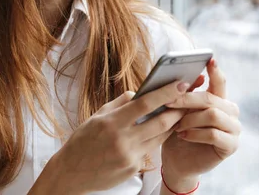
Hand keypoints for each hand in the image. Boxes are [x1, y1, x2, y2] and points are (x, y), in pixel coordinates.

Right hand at [51, 80, 190, 192]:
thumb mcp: (97, 116)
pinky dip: (157, 139)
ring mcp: (130, 156)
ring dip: (172, 124)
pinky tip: (160, 131)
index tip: (180, 84)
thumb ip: (120, 104)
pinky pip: (151, 150)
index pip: (145, 104)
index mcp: (112, 122)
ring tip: (178, 113)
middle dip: (177, 109)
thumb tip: (140, 92)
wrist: (72, 173)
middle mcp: (123, 140)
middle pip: (160, 122)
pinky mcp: (134, 168)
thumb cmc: (83, 141)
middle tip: (187, 99)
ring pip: (160, 137)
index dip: (165, 93)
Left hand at [161, 59, 240, 187]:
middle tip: (168, 102)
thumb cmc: (178, 133)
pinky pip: (214, 134)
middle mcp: (231, 112)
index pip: (220, 81)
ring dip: (190, 119)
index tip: (209, 59)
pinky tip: (183, 135)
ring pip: (212, 115)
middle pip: (210, 98)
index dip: (215, 70)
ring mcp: (234, 129)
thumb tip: (181, 80)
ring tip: (176, 125)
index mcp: (219, 100)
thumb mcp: (179, 111)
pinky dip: (195, 134)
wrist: (178, 161)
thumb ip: (184, 96)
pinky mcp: (231, 145)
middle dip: (187, 99)